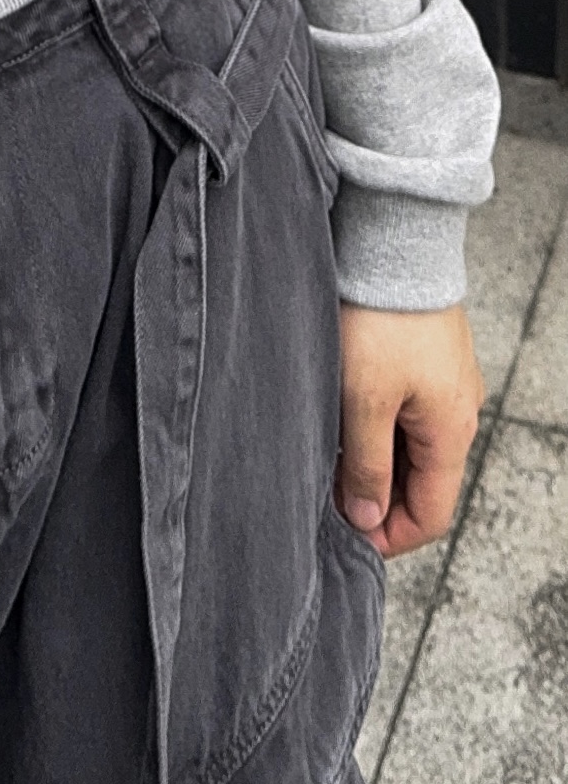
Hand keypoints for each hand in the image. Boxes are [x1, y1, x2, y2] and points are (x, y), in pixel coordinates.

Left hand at [336, 302, 483, 557]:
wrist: (394, 245)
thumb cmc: (380, 318)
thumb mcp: (363, 400)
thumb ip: (367, 465)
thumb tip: (368, 519)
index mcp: (452, 431)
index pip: (431, 514)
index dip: (389, 535)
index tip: (347, 538)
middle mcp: (458, 412)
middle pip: (421, 482)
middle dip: (377, 499)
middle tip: (326, 498)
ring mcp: (444, 385)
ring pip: (410, 447)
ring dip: (373, 461)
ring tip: (326, 457)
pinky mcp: (426, 360)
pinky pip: (405, 412)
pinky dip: (376, 427)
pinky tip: (340, 418)